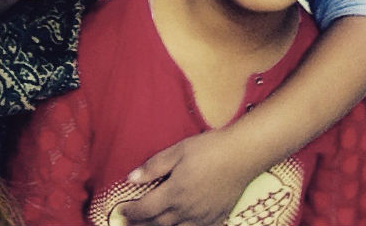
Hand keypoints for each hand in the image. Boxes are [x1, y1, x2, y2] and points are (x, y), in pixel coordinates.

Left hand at [119, 130, 254, 225]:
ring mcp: (202, 216)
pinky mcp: (216, 218)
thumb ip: (154, 166)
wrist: (244, 154)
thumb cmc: (212, 148)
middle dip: (140, 224)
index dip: (130, 212)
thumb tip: (131, 178)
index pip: (145, 209)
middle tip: (130, 223)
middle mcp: (186, 209)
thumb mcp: (179, 150)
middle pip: (157, 224)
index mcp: (174, 192)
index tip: (121, 210)